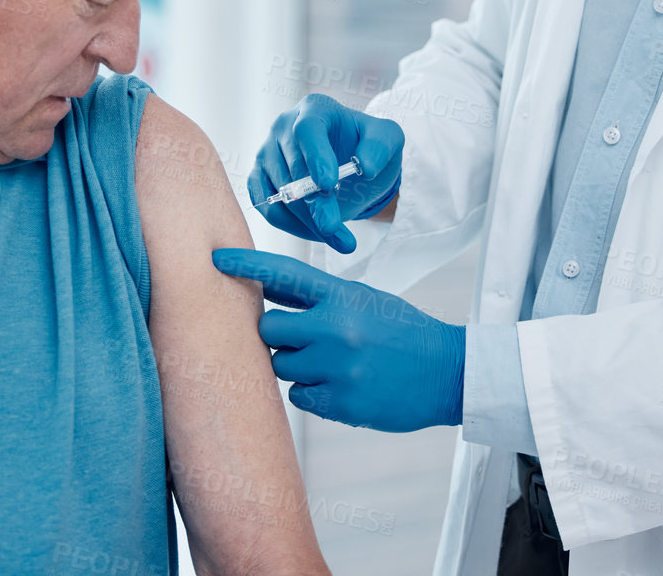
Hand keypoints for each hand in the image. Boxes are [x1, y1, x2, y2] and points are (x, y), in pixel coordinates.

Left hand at [211, 247, 463, 432]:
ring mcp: (337, 368)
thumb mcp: (363, 301)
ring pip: (281, 366)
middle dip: (280, 334)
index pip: (284, 274)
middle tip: (308, 339)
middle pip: (270, 329)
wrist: (447, 373)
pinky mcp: (340, 403)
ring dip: (297, 365)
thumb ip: (317, 298)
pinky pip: (298, 397)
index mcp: (342, 297)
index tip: (215, 258)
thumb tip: (268, 293)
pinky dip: (312, 393)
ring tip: (333, 364)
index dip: (246, 265)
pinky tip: (342, 385)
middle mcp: (335, 329)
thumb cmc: (402, 333)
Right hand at [248, 94, 403, 252]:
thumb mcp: (388, 139)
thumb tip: (366, 166)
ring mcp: (267, 152)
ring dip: (308, 220)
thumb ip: (380, 146)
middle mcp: (284, 126)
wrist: (351, 163)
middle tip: (333, 226)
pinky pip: (267, 207)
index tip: (328, 184)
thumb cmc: (367, 146)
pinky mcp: (259, 177)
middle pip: (293, 167)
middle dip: (315, 202)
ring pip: (280, 193)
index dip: (316, 157)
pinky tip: (317, 233)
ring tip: (336, 234)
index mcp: (314, 109)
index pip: (307, 130)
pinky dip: (291, 226)